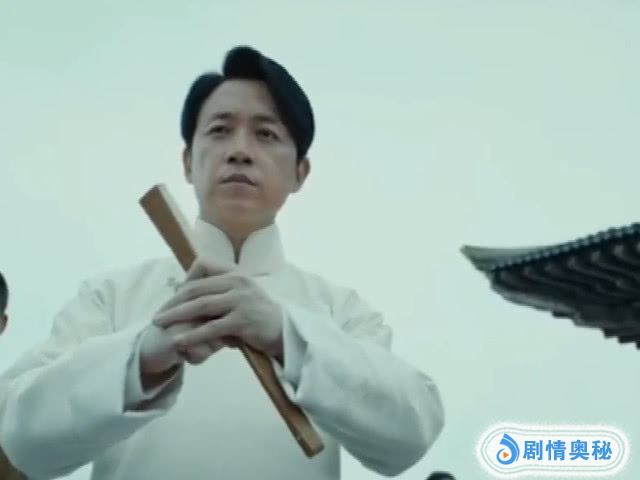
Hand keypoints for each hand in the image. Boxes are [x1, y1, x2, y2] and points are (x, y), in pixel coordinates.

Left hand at [153, 257, 284, 359]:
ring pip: (201, 306)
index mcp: (236, 273)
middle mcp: (238, 282)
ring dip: (177, 315)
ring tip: (160, 324)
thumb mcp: (243, 294)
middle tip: (157, 315)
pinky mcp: (243, 321)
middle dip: (173, 302)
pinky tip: (179, 341)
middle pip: (197, 288)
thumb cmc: (261, 315)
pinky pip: (211, 328)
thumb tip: (195, 291)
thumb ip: (223, 290)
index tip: (175, 295)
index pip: (203, 266)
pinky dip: (193, 334)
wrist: (285, 332)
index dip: (186, 279)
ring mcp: (241, 301)